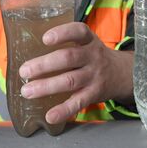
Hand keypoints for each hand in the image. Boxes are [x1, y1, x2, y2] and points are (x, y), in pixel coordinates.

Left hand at [18, 22, 133, 124]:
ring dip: (47, 86)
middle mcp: (93, 56)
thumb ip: (65, 44)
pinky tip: (50, 115)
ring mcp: (94, 76)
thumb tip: (26, 50)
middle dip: (44, 64)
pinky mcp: (94, 94)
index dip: (62, 33)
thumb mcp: (86, 44)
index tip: (45, 38)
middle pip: (69, 58)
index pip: (78, 31)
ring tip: (27, 91)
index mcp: (88, 40)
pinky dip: (64, 110)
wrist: (122, 74)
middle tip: (24, 71)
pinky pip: (78, 103)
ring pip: (70, 80)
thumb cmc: (93, 56)